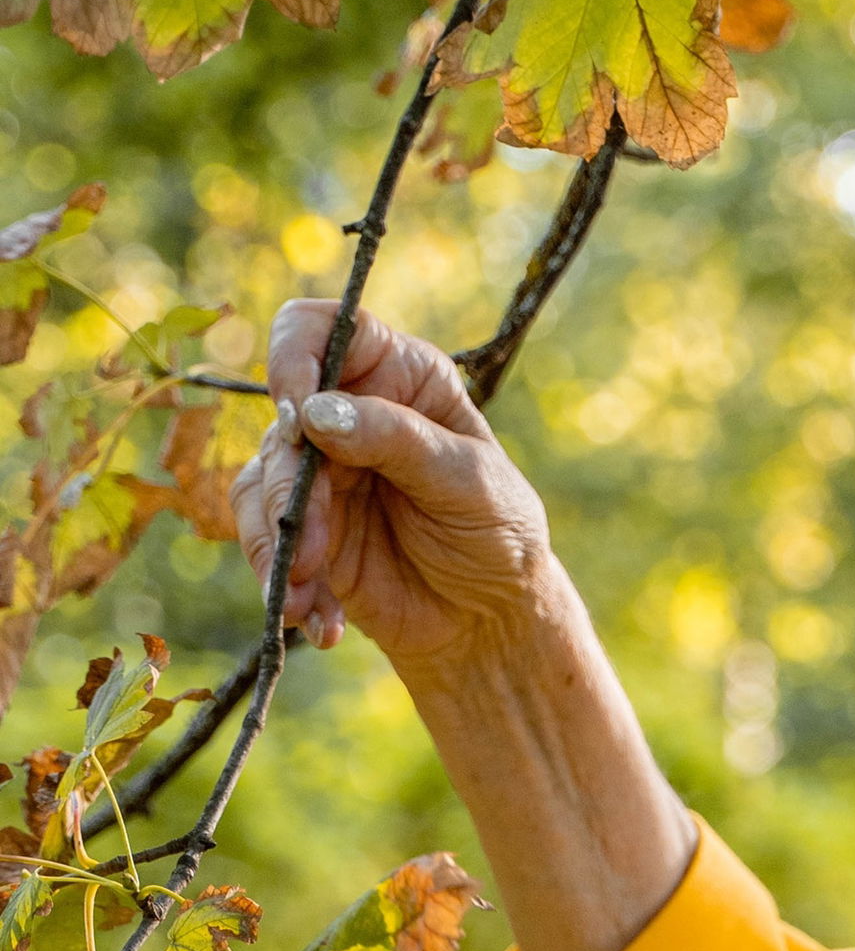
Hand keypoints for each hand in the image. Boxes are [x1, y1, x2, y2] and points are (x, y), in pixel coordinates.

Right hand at [231, 300, 570, 672]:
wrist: (492, 616)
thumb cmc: (499, 533)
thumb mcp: (468, 481)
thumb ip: (396, 439)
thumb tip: (315, 411)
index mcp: (399, 376)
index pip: (321, 330)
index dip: (293, 356)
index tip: (298, 414)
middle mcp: (349, 413)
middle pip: (282, 423)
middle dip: (289, 489)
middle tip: (308, 545)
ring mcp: (321, 470)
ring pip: (260, 483)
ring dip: (276, 543)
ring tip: (307, 594)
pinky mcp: (303, 525)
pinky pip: (264, 540)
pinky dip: (283, 583)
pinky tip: (319, 620)